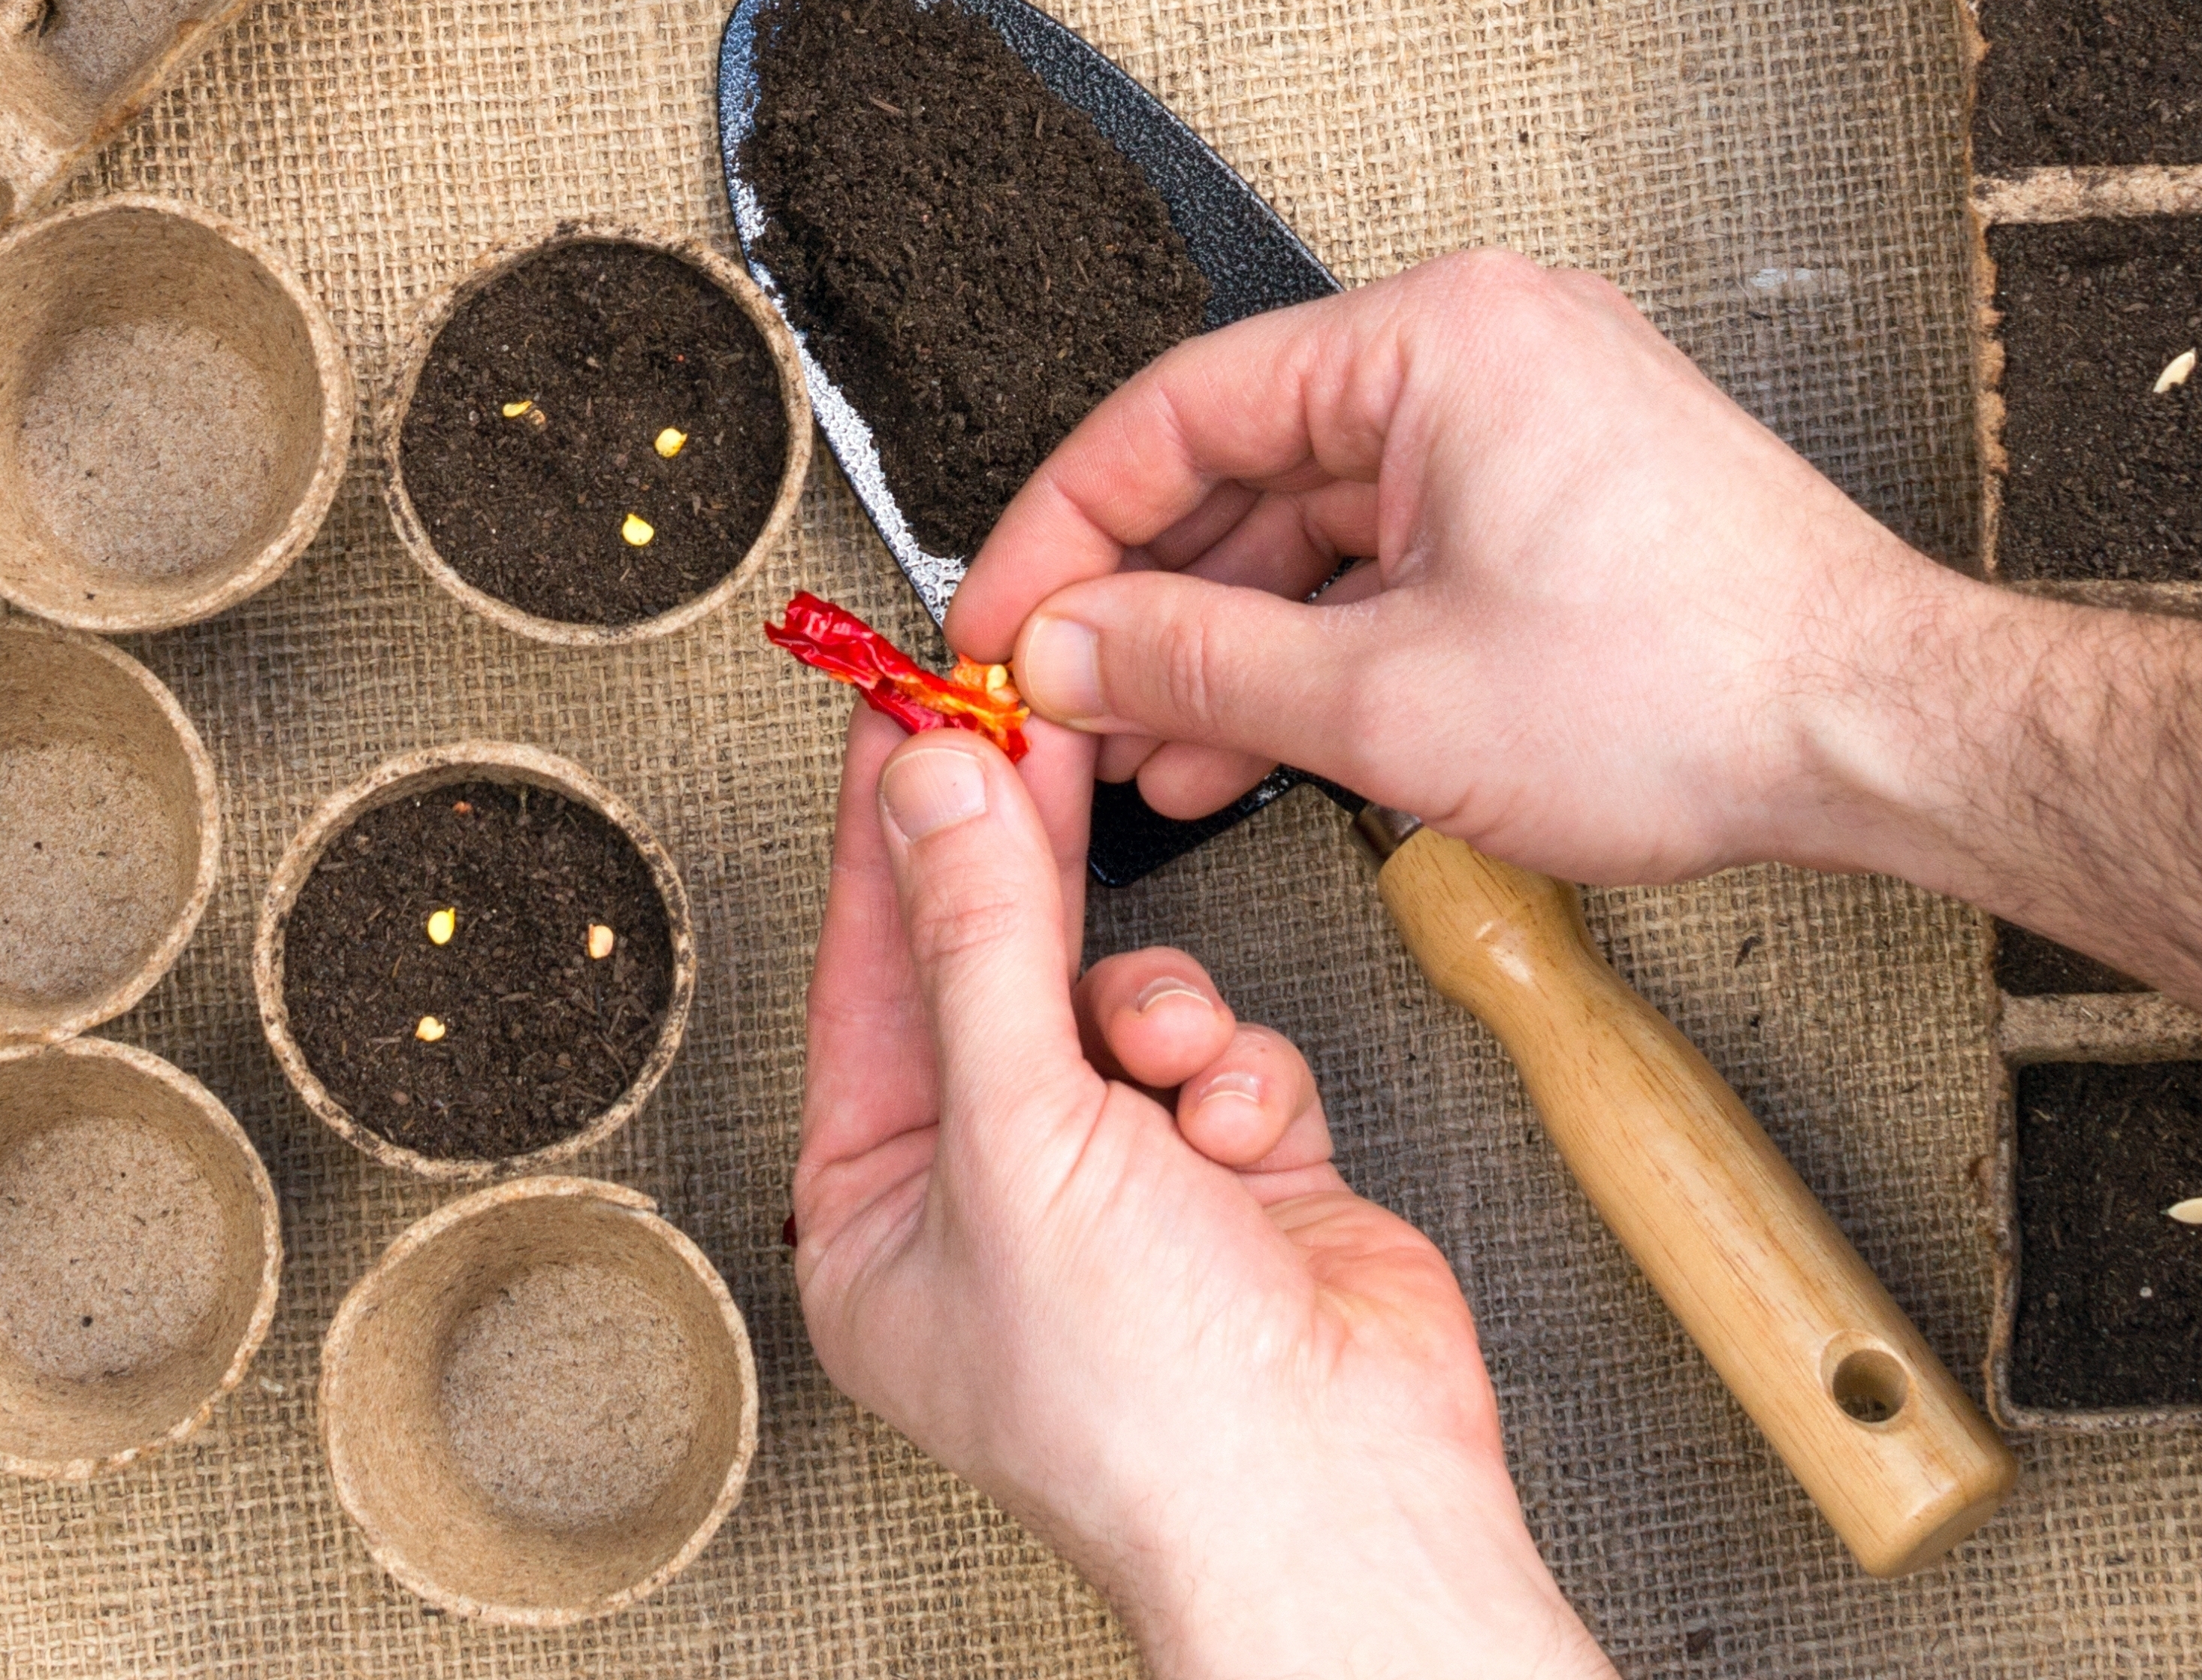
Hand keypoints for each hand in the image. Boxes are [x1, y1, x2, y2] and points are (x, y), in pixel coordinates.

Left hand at [794, 711, 1607, 1679]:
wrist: (1337, 1491)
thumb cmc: (1149, 1404)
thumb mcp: (1017, 1133)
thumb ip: (974, 940)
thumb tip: (927, 792)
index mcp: (881, 1218)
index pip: (864, 977)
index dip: (887, 835)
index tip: (902, 710)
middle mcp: (990, 1202)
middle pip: (988, 971)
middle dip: (1015, 865)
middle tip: (1025, 722)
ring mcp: (1117, 1188)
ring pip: (1117, 998)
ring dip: (1156, 1008)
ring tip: (1169, 1053)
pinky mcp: (1234, 1175)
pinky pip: (1219, 1052)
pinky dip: (1238, 1073)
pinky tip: (1239, 1128)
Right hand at [948, 247, 1967, 883]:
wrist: (1883, 733)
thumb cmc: (1695, 686)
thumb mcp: (1386, 701)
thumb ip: (1193, 667)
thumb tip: (1066, 653)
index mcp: (1432, 336)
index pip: (1175, 409)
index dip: (1061, 529)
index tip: (997, 622)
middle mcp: (1481, 349)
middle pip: (1241, 462)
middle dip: (1140, 601)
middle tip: (1054, 701)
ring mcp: (1525, 422)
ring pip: (1315, 524)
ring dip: (1224, 642)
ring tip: (1141, 754)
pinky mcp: (1559, 500)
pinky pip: (1392, 555)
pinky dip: (1320, 646)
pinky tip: (1251, 742)